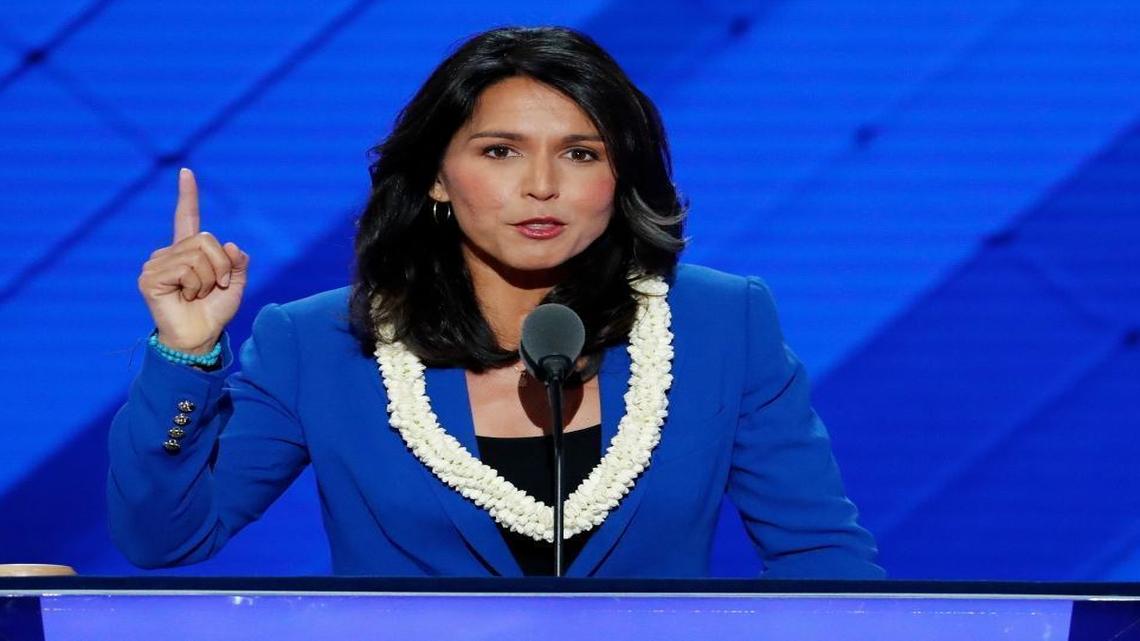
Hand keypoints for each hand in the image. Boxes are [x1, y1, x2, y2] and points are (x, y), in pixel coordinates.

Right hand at [138, 169, 248, 353]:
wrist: (199, 338)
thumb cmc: (214, 312)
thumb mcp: (236, 285)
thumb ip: (239, 263)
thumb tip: (233, 246)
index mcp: (188, 251)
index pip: (186, 217)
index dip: (188, 195)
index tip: (187, 172)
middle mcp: (169, 253)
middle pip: (207, 240)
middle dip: (221, 266)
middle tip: (214, 287)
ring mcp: (156, 264)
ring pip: (199, 256)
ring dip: (209, 279)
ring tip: (198, 295)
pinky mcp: (149, 277)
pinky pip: (186, 269)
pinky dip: (195, 286)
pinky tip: (185, 297)